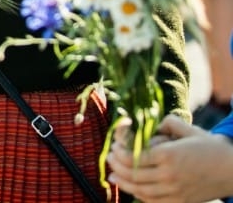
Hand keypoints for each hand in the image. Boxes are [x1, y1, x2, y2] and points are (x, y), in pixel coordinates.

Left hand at [106, 114, 232, 202]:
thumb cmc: (210, 148)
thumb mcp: (189, 130)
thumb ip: (166, 123)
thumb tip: (149, 123)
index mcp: (169, 155)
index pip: (133, 157)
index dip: (118, 153)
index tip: (113, 147)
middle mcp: (169, 175)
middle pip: (133, 174)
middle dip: (116, 166)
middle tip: (108, 159)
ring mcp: (174, 191)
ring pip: (140, 190)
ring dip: (123, 183)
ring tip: (113, 176)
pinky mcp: (180, 202)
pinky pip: (154, 201)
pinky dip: (139, 195)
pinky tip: (132, 188)